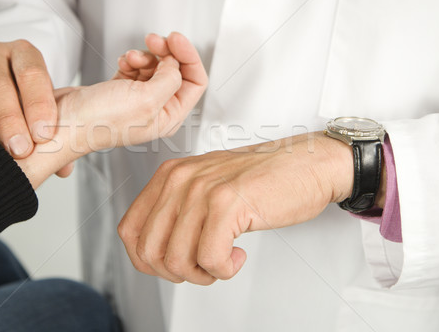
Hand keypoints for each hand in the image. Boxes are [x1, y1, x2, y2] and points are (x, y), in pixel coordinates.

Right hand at [0, 40, 56, 157]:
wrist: (6, 86)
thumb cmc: (33, 97)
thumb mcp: (50, 103)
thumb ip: (59, 130)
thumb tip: (64, 169)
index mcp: (23, 52)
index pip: (31, 74)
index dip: (38, 105)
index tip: (44, 135)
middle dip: (10, 122)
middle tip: (21, 151)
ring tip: (8, 158)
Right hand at [16, 32, 207, 187]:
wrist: (64, 122)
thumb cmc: (98, 121)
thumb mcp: (145, 99)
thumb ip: (170, 80)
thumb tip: (175, 64)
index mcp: (169, 118)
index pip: (195, 82)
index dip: (189, 57)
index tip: (175, 39)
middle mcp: (157, 111)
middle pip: (176, 71)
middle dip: (166, 52)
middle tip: (152, 39)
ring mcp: (139, 101)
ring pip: (155, 67)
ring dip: (144, 56)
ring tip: (129, 58)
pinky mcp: (121, 91)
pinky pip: (136, 68)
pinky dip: (131, 60)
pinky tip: (121, 62)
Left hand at [118, 133, 356, 284]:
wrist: (308, 164)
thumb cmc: (263, 179)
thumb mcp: (206, 187)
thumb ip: (178, 211)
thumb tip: (155, 251)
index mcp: (169, 176)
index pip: (129, 230)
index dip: (145, 260)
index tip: (170, 265)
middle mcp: (180, 179)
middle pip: (148, 251)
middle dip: (175, 273)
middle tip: (202, 266)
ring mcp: (203, 190)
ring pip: (176, 260)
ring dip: (202, 274)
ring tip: (223, 260)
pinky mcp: (228, 204)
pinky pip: (209, 260)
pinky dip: (224, 270)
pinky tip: (238, 255)